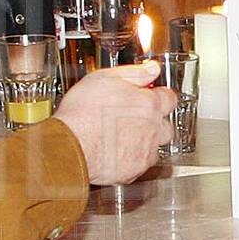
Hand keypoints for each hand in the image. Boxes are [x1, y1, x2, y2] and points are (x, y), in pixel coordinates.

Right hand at [55, 62, 172, 185]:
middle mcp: (152, 129)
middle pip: (166, 126)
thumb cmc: (82, 113)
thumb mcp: (105, 78)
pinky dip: (132, 159)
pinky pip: (140, 165)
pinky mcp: (133, 170)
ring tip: (123, 137)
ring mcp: (144, 151)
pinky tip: (116, 152)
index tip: (152, 96)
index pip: (169, 98)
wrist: (69, 145)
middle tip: (136, 118)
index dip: (160, 96)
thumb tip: (152, 69)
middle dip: (155, 122)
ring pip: (154, 147)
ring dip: (144, 142)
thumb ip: (134, 73)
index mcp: (148, 104)